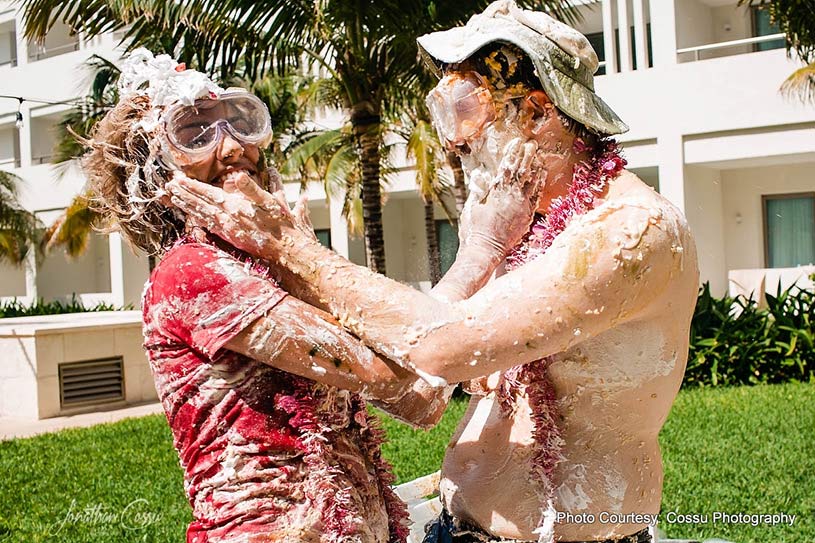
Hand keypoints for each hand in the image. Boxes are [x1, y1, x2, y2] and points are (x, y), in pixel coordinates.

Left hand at [167, 172, 313, 258]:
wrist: (286, 251)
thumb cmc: (282, 226)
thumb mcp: (271, 202)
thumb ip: (252, 188)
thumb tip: (239, 176)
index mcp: (236, 207)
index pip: (208, 194)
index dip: (192, 186)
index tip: (177, 179)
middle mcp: (228, 218)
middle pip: (200, 203)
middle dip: (184, 193)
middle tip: (169, 185)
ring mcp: (228, 229)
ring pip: (203, 214)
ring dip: (188, 205)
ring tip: (174, 197)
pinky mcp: (232, 237)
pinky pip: (210, 226)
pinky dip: (199, 218)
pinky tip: (193, 216)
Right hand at [458, 139, 543, 255]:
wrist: (486, 249)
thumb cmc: (474, 230)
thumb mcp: (472, 207)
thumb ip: (478, 190)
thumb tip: (480, 176)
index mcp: (497, 191)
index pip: (507, 167)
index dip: (512, 153)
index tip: (517, 142)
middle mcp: (512, 196)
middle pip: (522, 171)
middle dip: (527, 156)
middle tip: (532, 144)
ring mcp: (522, 206)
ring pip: (532, 182)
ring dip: (536, 167)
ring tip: (539, 156)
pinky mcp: (527, 216)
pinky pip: (536, 195)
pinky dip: (539, 184)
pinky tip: (542, 176)